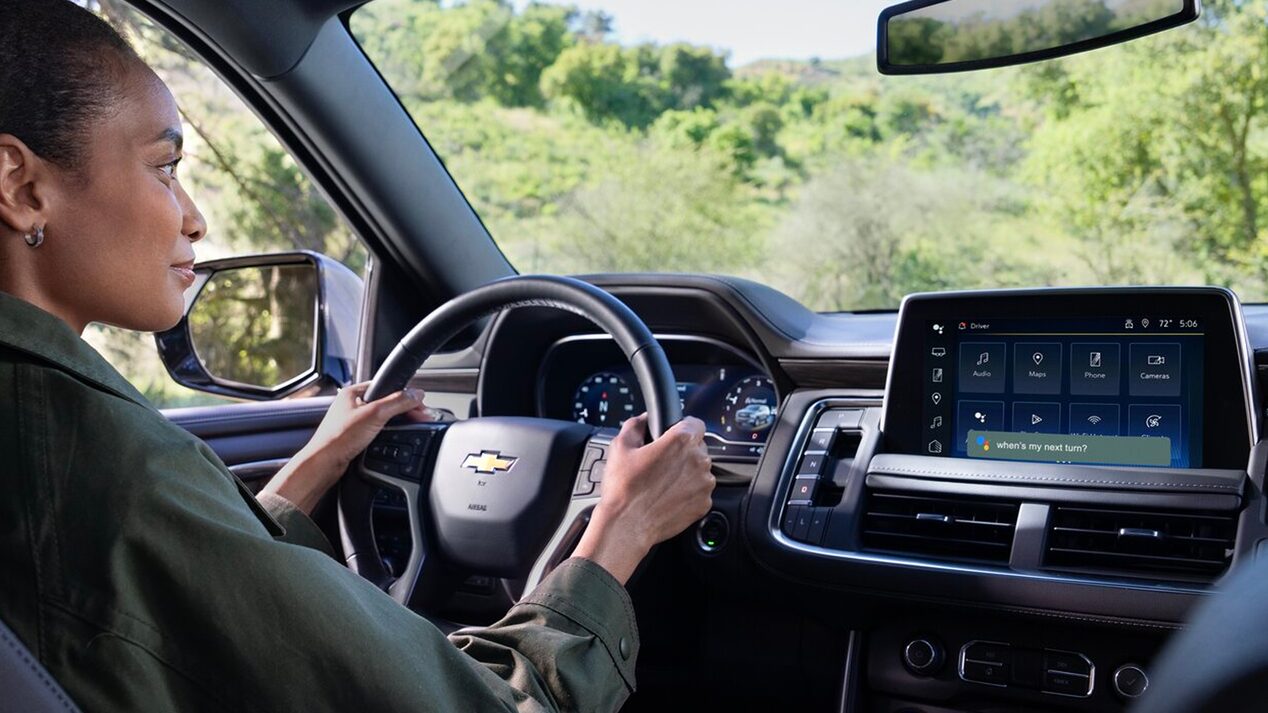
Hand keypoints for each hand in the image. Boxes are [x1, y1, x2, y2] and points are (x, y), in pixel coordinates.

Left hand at [261, 382, 433, 514]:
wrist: (324, 464)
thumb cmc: (337, 438)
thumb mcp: (374, 414)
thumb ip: (397, 402)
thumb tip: (416, 394)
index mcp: (353, 392)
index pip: (386, 387)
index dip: (404, 395)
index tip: (419, 404)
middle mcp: (352, 405)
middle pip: (386, 402)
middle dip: (404, 410)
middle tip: (419, 418)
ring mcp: (353, 422)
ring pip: (383, 418)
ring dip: (396, 422)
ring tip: (409, 426)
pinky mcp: (355, 438)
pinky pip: (377, 431)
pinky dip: (388, 434)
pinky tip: (392, 438)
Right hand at [573, 414, 714, 583]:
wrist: (626, 525)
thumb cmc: (623, 489)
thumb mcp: (620, 446)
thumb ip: (636, 425)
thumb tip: (644, 419)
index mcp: (681, 442)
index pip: (696, 423)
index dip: (683, 427)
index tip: (675, 434)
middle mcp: (698, 461)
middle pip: (698, 447)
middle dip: (682, 452)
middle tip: (661, 463)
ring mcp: (703, 484)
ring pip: (700, 470)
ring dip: (686, 472)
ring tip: (662, 482)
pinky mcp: (704, 504)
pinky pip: (700, 491)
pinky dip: (688, 492)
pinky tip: (668, 496)